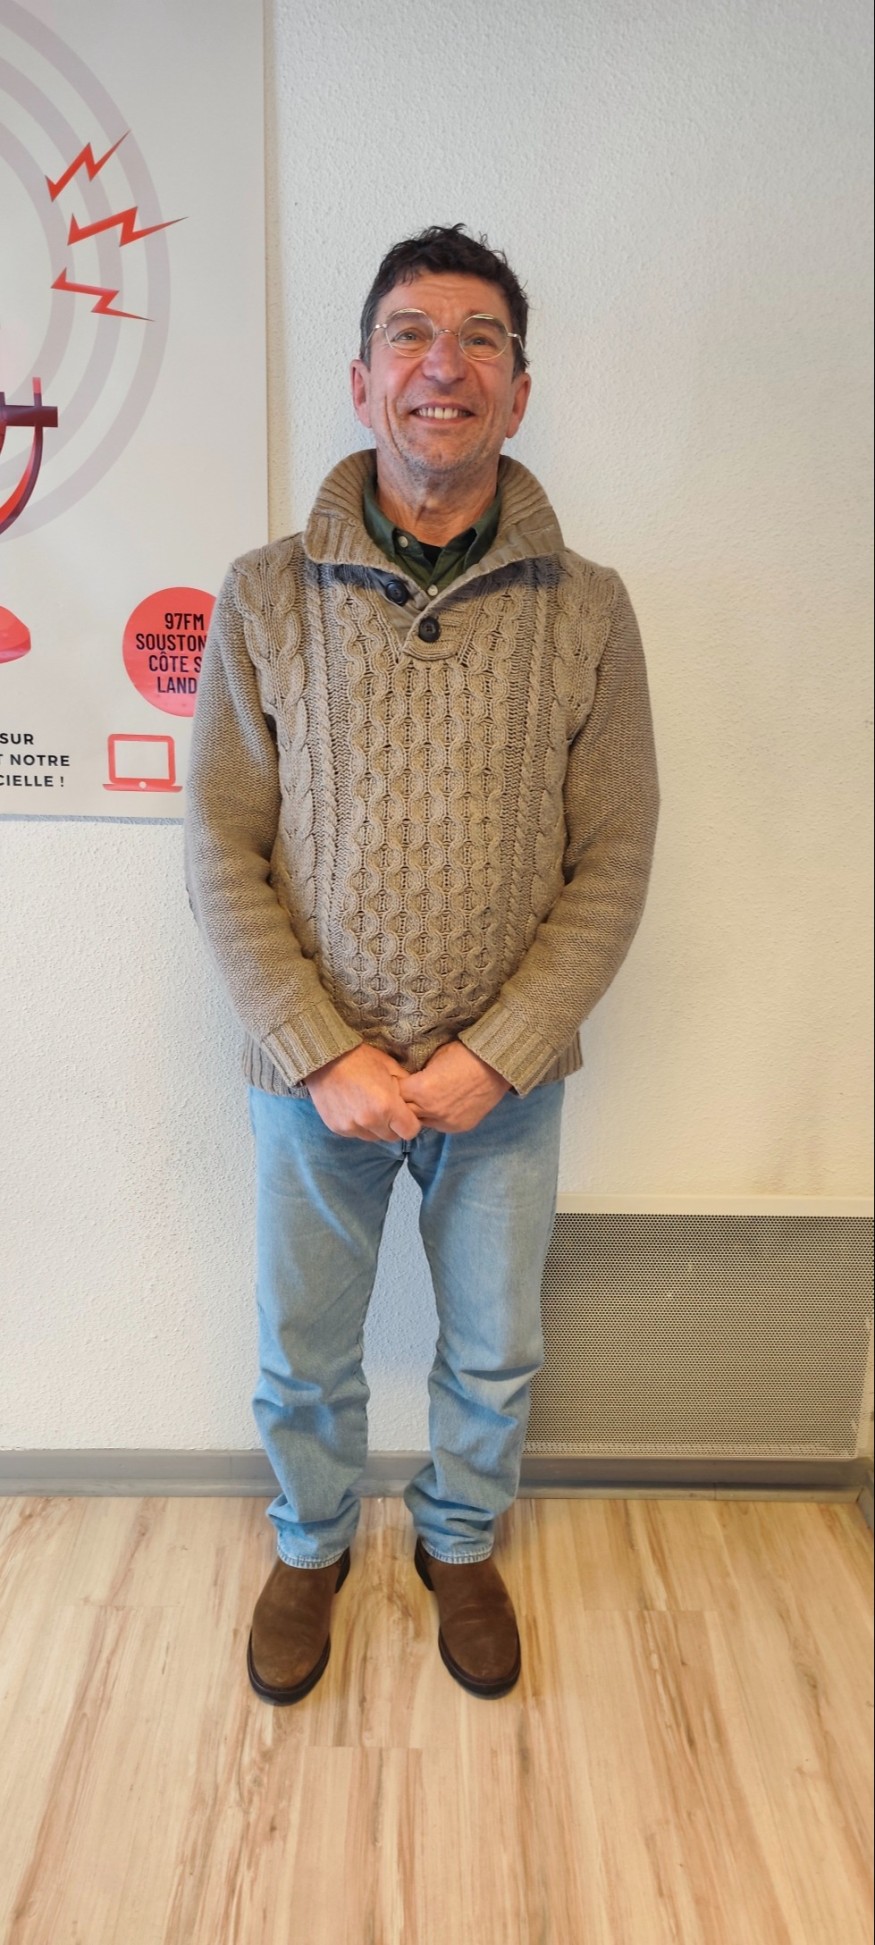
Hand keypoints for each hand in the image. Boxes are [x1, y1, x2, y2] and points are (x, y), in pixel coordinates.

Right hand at [307, 1044, 421, 1141]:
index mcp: (387, 1106)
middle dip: (393, 1125)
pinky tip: (354, 1107)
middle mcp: (369, 1121)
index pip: (410, 1132)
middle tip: (387, 1108)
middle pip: (392, 1137)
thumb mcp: (390, 1066)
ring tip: (368, 1107)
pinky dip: (358, 1125)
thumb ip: (406, 1086)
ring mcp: (351, 1127)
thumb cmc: (360, 1058)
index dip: (411, 1122)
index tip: (405, 1113)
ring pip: (373, 1137)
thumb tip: (417, 1099)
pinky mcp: (337, 1128)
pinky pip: (355, 1133)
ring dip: (375, 1127)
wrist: (325, 1058)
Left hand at [399, 1041, 509, 1133]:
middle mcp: (431, 1110)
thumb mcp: (434, 1058)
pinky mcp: (459, 1128)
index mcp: (421, 1089)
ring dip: (418, 1113)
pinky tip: (440, 1106)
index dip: (394, 1088)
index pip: (394, 1095)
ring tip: (423, 1100)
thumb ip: (418, 1075)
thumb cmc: (464, 1054)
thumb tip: (406, 1081)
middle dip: (402, 1103)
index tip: (395, 1083)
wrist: (497, 1065)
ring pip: (420, 1122)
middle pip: (404, 1113)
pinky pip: (439, 1126)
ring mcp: (446, 1122)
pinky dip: (435, 1117)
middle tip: (407, 1093)